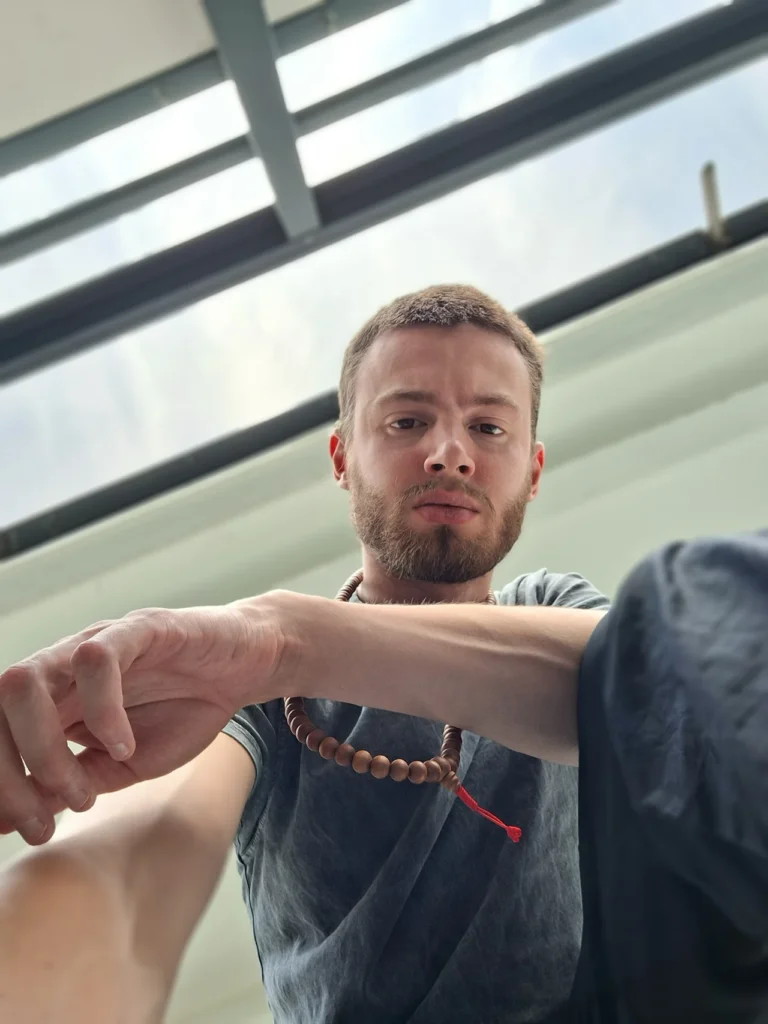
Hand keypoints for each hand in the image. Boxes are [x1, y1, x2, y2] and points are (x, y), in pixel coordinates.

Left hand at [0, 601, 283, 845]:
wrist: (247, 666)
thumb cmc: (186, 708)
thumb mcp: (124, 765)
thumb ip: (73, 784)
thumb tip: (11, 821)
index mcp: (53, 700)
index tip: (28, 830)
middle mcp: (63, 669)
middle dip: (8, 775)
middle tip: (45, 819)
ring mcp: (95, 645)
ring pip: (28, 682)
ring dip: (42, 746)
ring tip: (83, 787)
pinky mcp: (136, 628)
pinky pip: (96, 660)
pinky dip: (101, 712)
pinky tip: (124, 745)